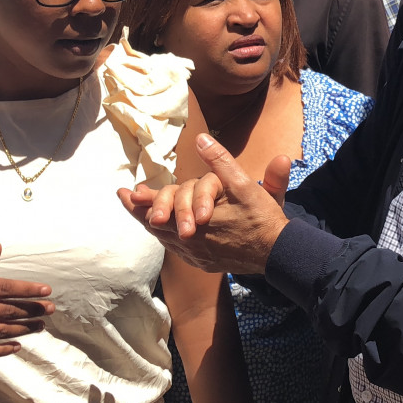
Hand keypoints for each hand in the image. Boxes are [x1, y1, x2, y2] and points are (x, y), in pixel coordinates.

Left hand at [118, 134, 292, 273]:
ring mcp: (196, 256)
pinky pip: (177, 251)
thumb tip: (201, 139)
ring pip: (165, 239)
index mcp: (197, 222)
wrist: (278, 253)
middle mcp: (192, 242)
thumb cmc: (262, 218)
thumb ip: (221, 162)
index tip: (125, 191)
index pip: (160, 211)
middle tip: (126, 198)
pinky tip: (164, 231)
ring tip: (140, 212)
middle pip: (157, 226)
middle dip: (139, 210)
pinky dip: (166, 238)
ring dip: (151, 224)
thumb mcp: (244, 185)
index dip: (141, 201)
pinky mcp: (203, 263)